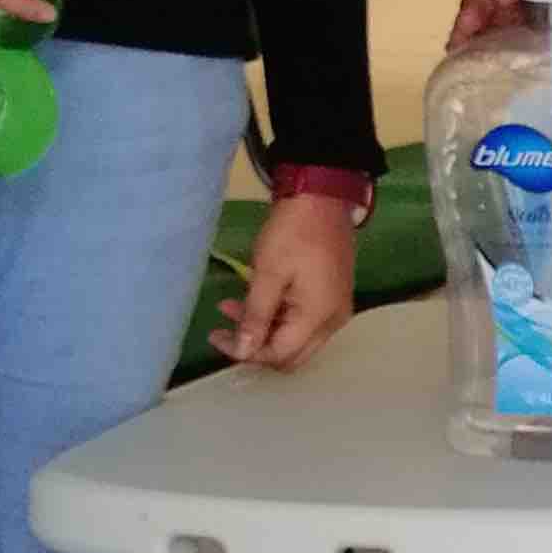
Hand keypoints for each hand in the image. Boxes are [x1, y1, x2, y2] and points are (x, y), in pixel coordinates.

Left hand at [212, 193, 358, 369]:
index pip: (279, 354)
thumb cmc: (293, 233)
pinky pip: (302, 321)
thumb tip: (242, 352)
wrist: (323, 198)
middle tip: (225, 329)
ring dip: (263, 329)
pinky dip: (277, 316)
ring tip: (229, 306)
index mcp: (318, 317)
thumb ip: (255, 316)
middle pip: (291, 354)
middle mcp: (332, 321)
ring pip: (295, 338)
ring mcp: (335, 309)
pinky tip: (254, 298)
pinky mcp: (331, 297)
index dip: (246, 352)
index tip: (216, 335)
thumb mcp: (267, 273)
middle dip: (256, 347)